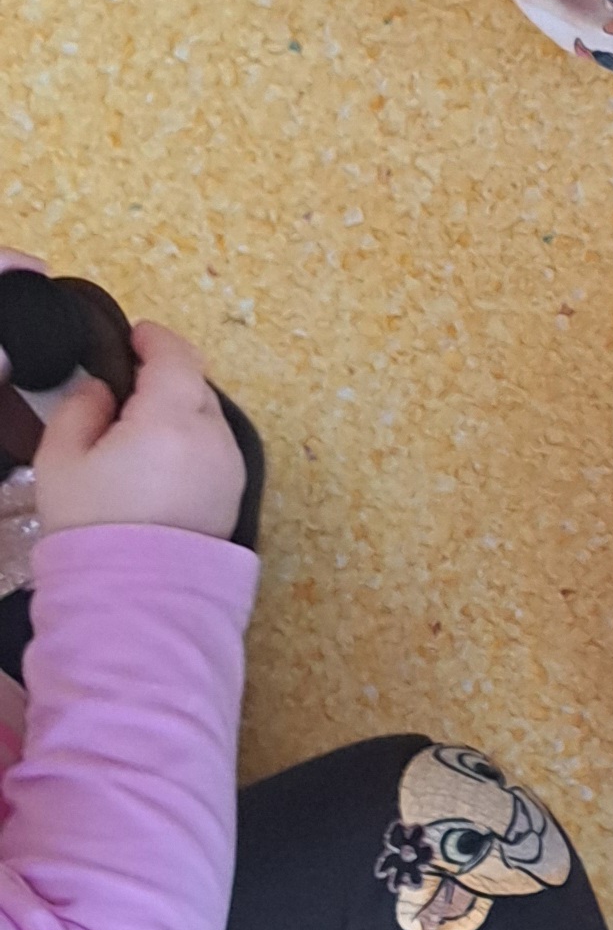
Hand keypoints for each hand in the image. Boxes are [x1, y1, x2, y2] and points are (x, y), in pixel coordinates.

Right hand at [31, 325, 244, 541]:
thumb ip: (80, 410)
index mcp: (170, 419)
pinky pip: (214, 448)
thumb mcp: (61, 461)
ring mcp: (230, 466)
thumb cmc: (92, 524)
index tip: (136, 334)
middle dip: (164, 376)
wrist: (135, 595)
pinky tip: (159, 458)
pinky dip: (191, 439)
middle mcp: (212, 436)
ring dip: (179, 410)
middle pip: (195, 385)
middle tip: (126, 384)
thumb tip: (102, 388)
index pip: (176, 357)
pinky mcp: (235, 493)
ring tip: (137, 427)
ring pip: (207, 417)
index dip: (155, 339)